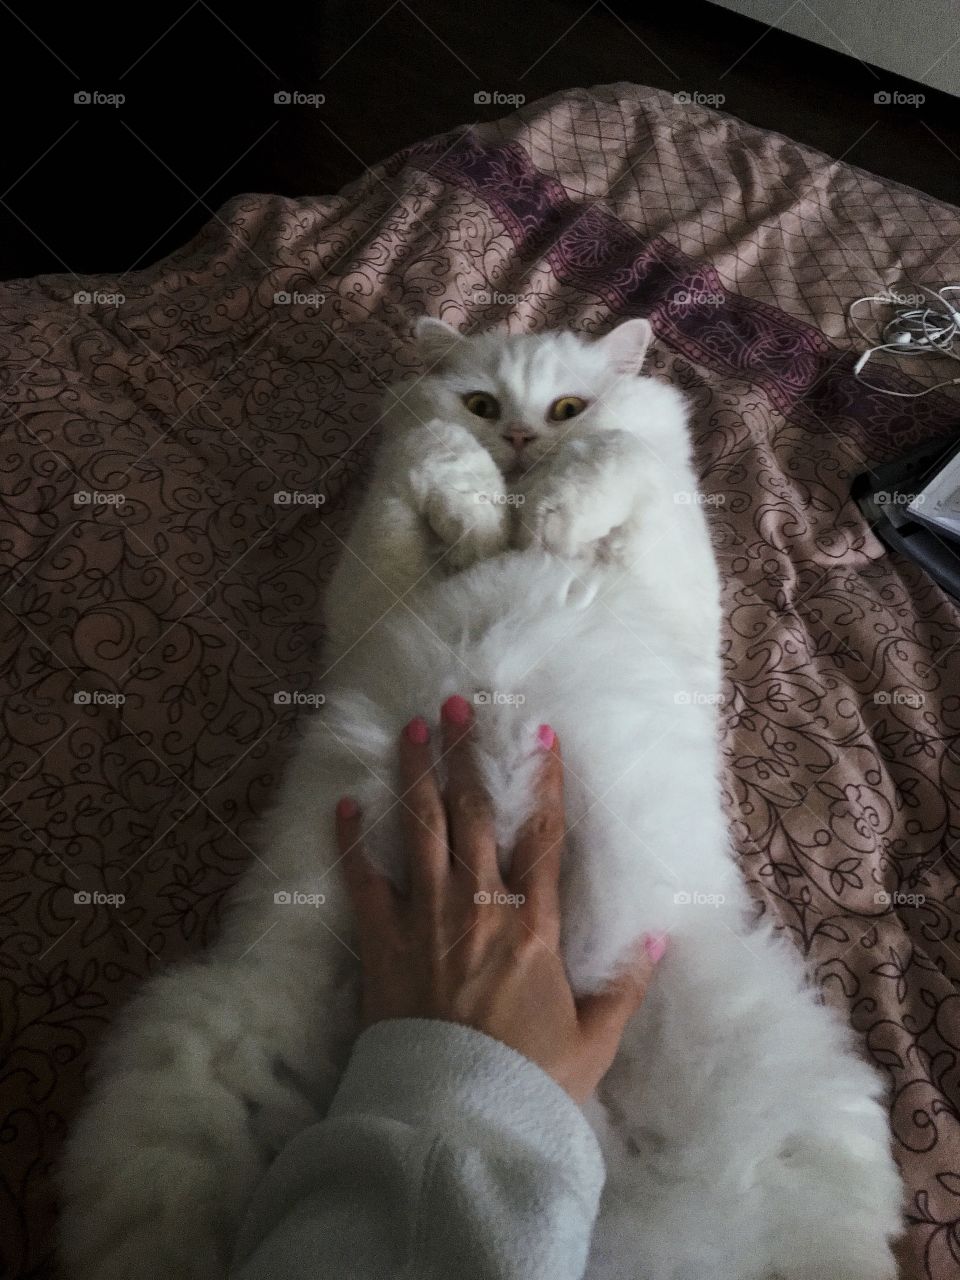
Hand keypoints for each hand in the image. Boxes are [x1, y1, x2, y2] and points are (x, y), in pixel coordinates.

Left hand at [335, 695, 665, 1104]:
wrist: (457, 1121)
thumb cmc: (529, 1083)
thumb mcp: (593, 1039)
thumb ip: (624, 986)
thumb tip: (657, 940)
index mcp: (533, 923)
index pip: (543, 836)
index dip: (543, 783)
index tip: (539, 736)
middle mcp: (478, 905)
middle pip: (473, 814)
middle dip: (465, 755)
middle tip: (455, 705)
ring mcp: (426, 919)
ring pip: (420, 830)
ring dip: (415, 775)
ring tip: (410, 728)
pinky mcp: (382, 943)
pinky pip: (363, 881)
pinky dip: (352, 841)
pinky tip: (346, 804)